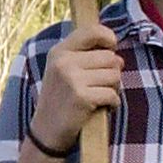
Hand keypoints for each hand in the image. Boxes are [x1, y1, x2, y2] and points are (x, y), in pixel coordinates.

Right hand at [23, 18, 123, 153]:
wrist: (46, 131)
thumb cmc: (61, 99)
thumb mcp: (62, 70)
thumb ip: (84, 55)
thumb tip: (116, 52)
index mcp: (59, 51)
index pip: (92, 31)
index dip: (109, 38)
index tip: (111, 48)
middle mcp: (64, 62)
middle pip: (110, 57)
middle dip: (113, 72)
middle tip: (101, 85)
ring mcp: (72, 79)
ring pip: (114, 75)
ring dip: (114, 88)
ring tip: (100, 96)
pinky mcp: (81, 97)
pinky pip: (112, 94)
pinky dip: (113, 103)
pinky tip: (102, 108)